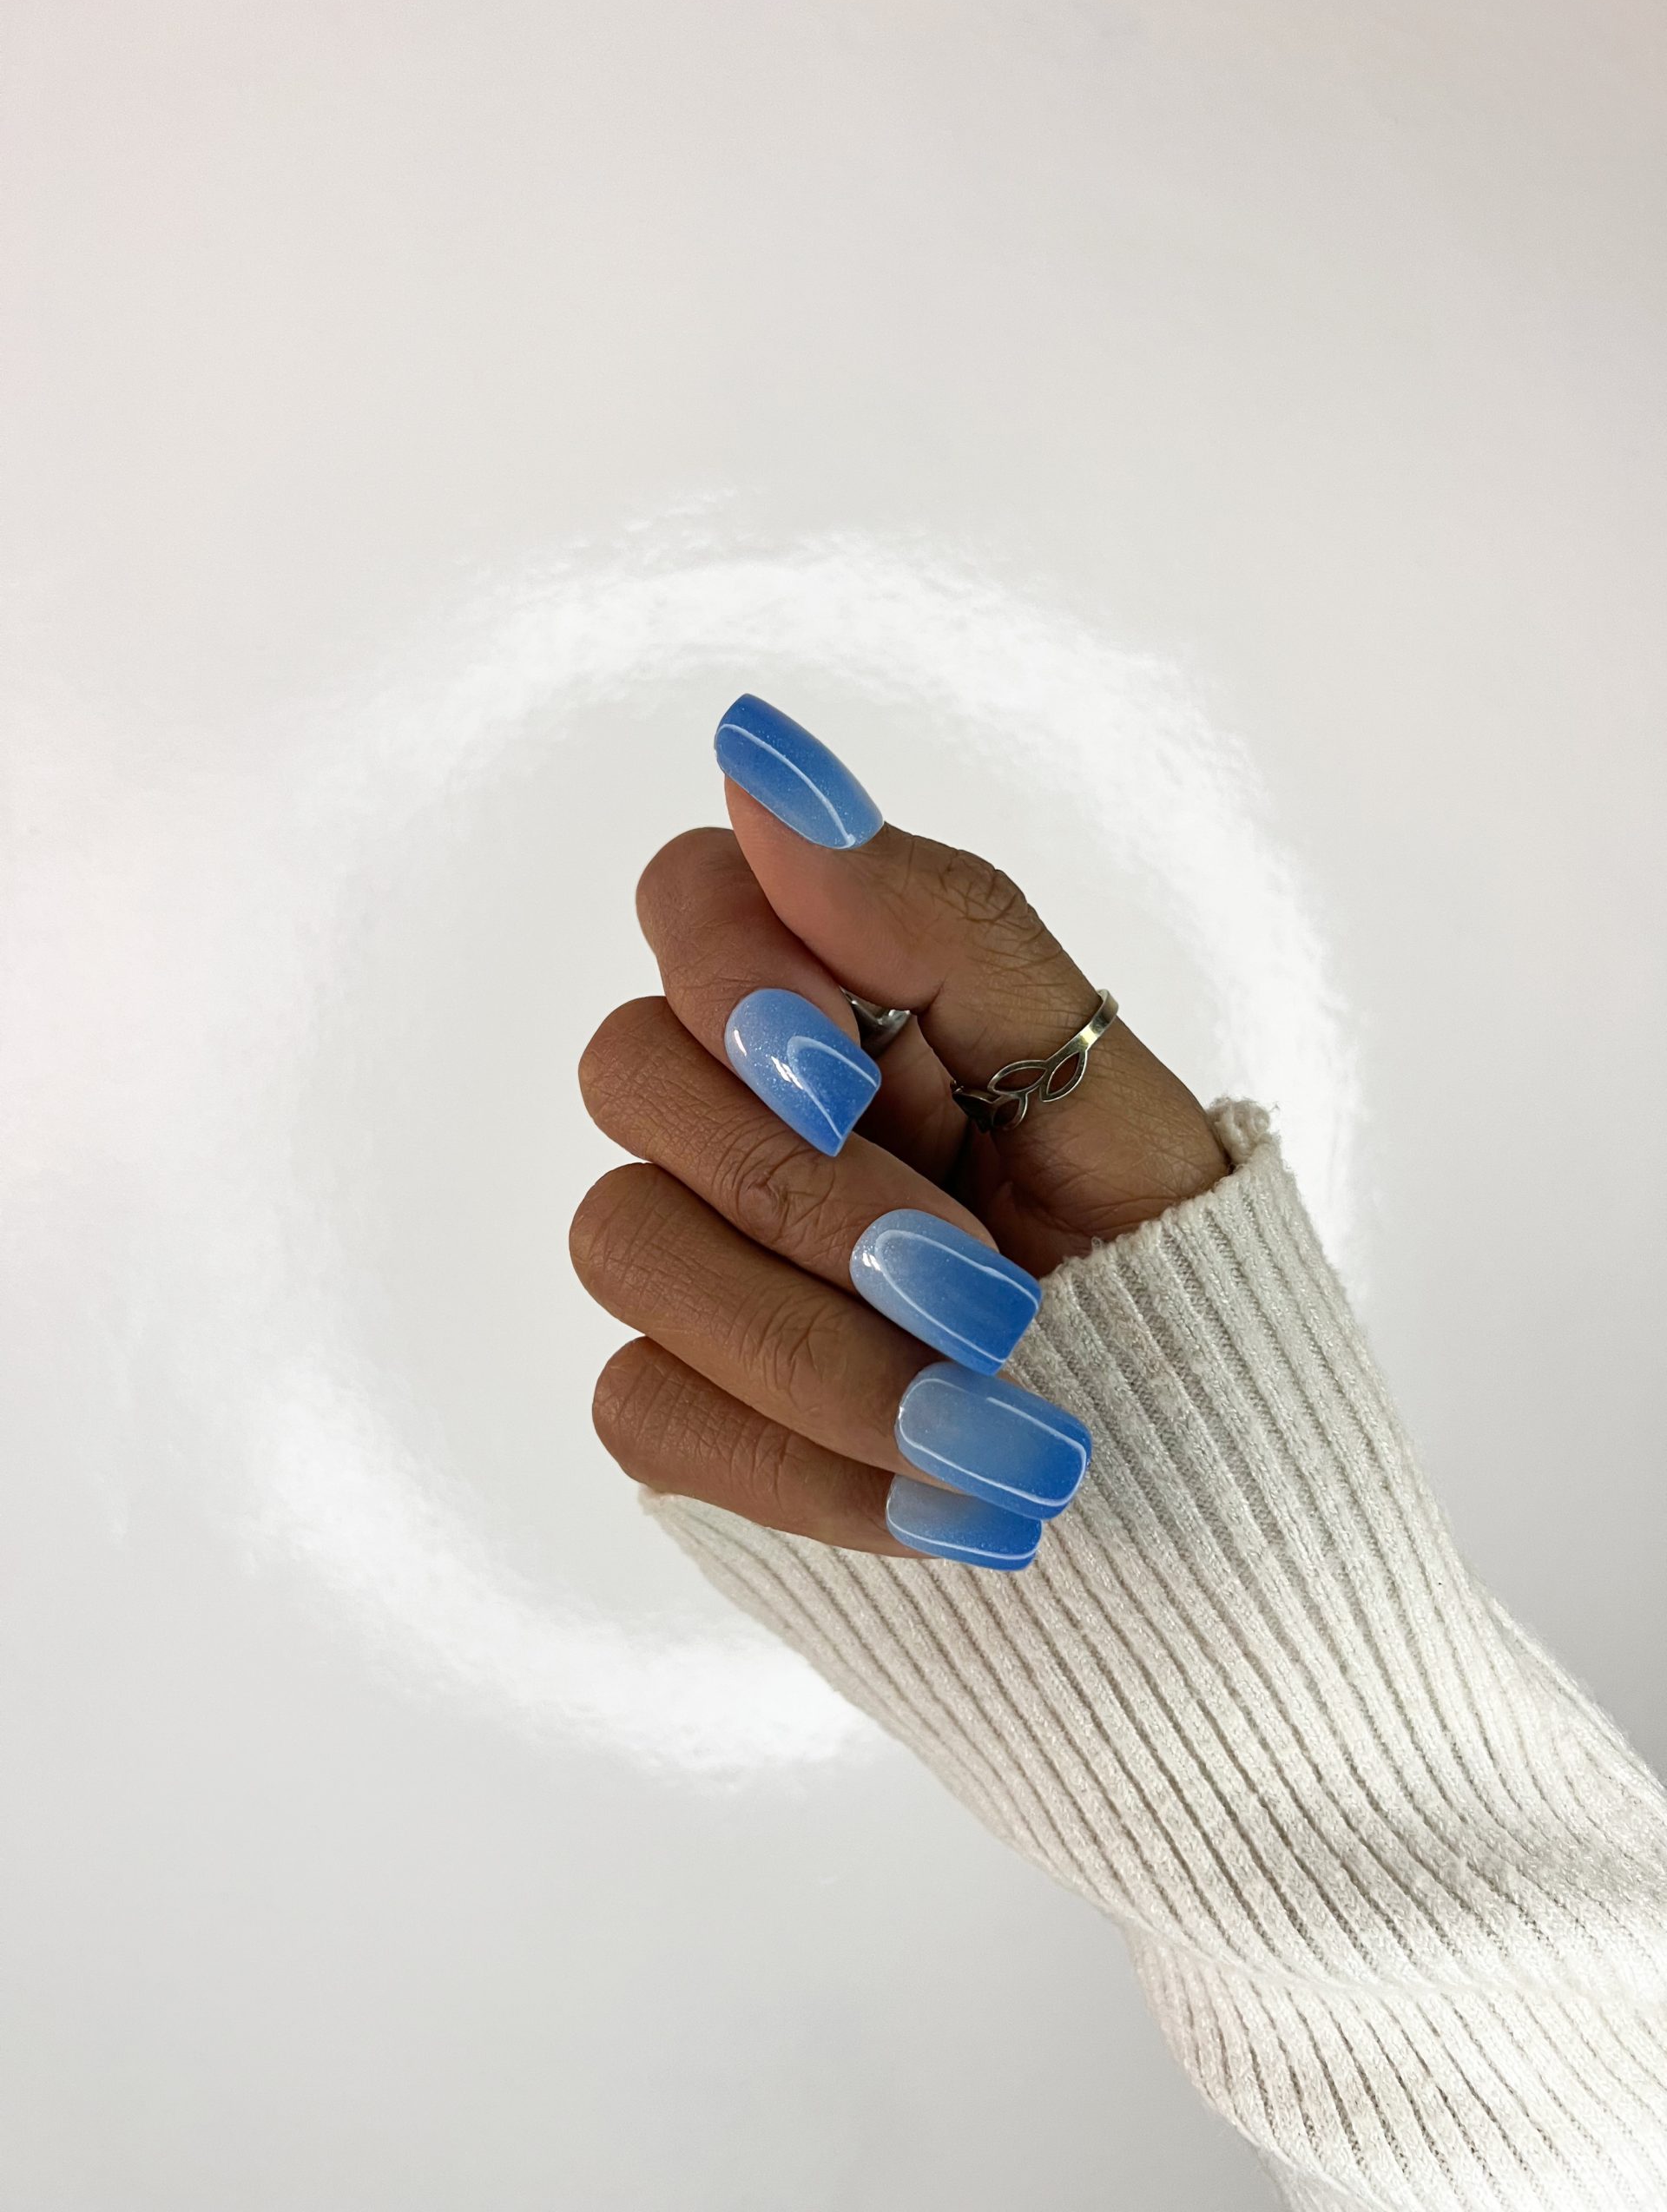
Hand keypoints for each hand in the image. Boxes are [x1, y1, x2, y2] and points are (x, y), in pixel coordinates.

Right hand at [572, 697, 1226, 1567]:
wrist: (1190, 1472)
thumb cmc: (1149, 1247)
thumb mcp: (1093, 1079)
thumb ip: (937, 921)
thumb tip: (761, 752)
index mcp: (842, 1001)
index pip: (691, 899)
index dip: (736, 971)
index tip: (853, 1071)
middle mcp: (740, 1107)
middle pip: (632, 1071)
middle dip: (809, 1190)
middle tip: (984, 1292)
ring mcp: (696, 1254)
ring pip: (625, 1244)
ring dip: (821, 1347)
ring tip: (1000, 1431)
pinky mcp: (684, 1400)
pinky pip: (645, 1412)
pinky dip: (803, 1467)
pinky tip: (944, 1507)